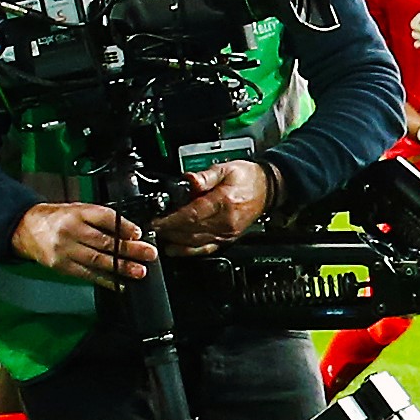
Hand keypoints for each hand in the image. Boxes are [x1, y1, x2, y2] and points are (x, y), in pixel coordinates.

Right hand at [15, 198, 154, 283]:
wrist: (26, 229)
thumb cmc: (57, 218)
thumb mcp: (77, 209)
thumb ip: (100, 219)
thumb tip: (128, 233)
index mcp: (77, 212)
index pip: (104, 217)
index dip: (123, 226)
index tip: (138, 233)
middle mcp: (71, 231)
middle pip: (104, 241)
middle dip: (129, 249)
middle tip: (148, 254)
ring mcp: (66, 250)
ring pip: (98, 260)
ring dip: (121, 267)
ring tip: (139, 271)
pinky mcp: (62, 266)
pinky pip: (87, 274)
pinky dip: (105, 280)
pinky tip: (119, 283)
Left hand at [150, 159, 273, 253]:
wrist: (268, 189)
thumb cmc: (248, 178)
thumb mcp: (226, 168)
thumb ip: (205, 176)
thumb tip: (188, 180)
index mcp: (224, 202)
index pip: (192, 215)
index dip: (171, 220)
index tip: (155, 221)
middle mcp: (225, 222)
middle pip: (190, 231)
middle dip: (167, 231)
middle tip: (151, 229)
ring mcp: (226, 233)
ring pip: (194, 242)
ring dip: (174, 241)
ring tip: (158, 237)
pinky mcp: (227, 239)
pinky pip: (205, 249)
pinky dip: (188, 251)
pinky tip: (175, 249)